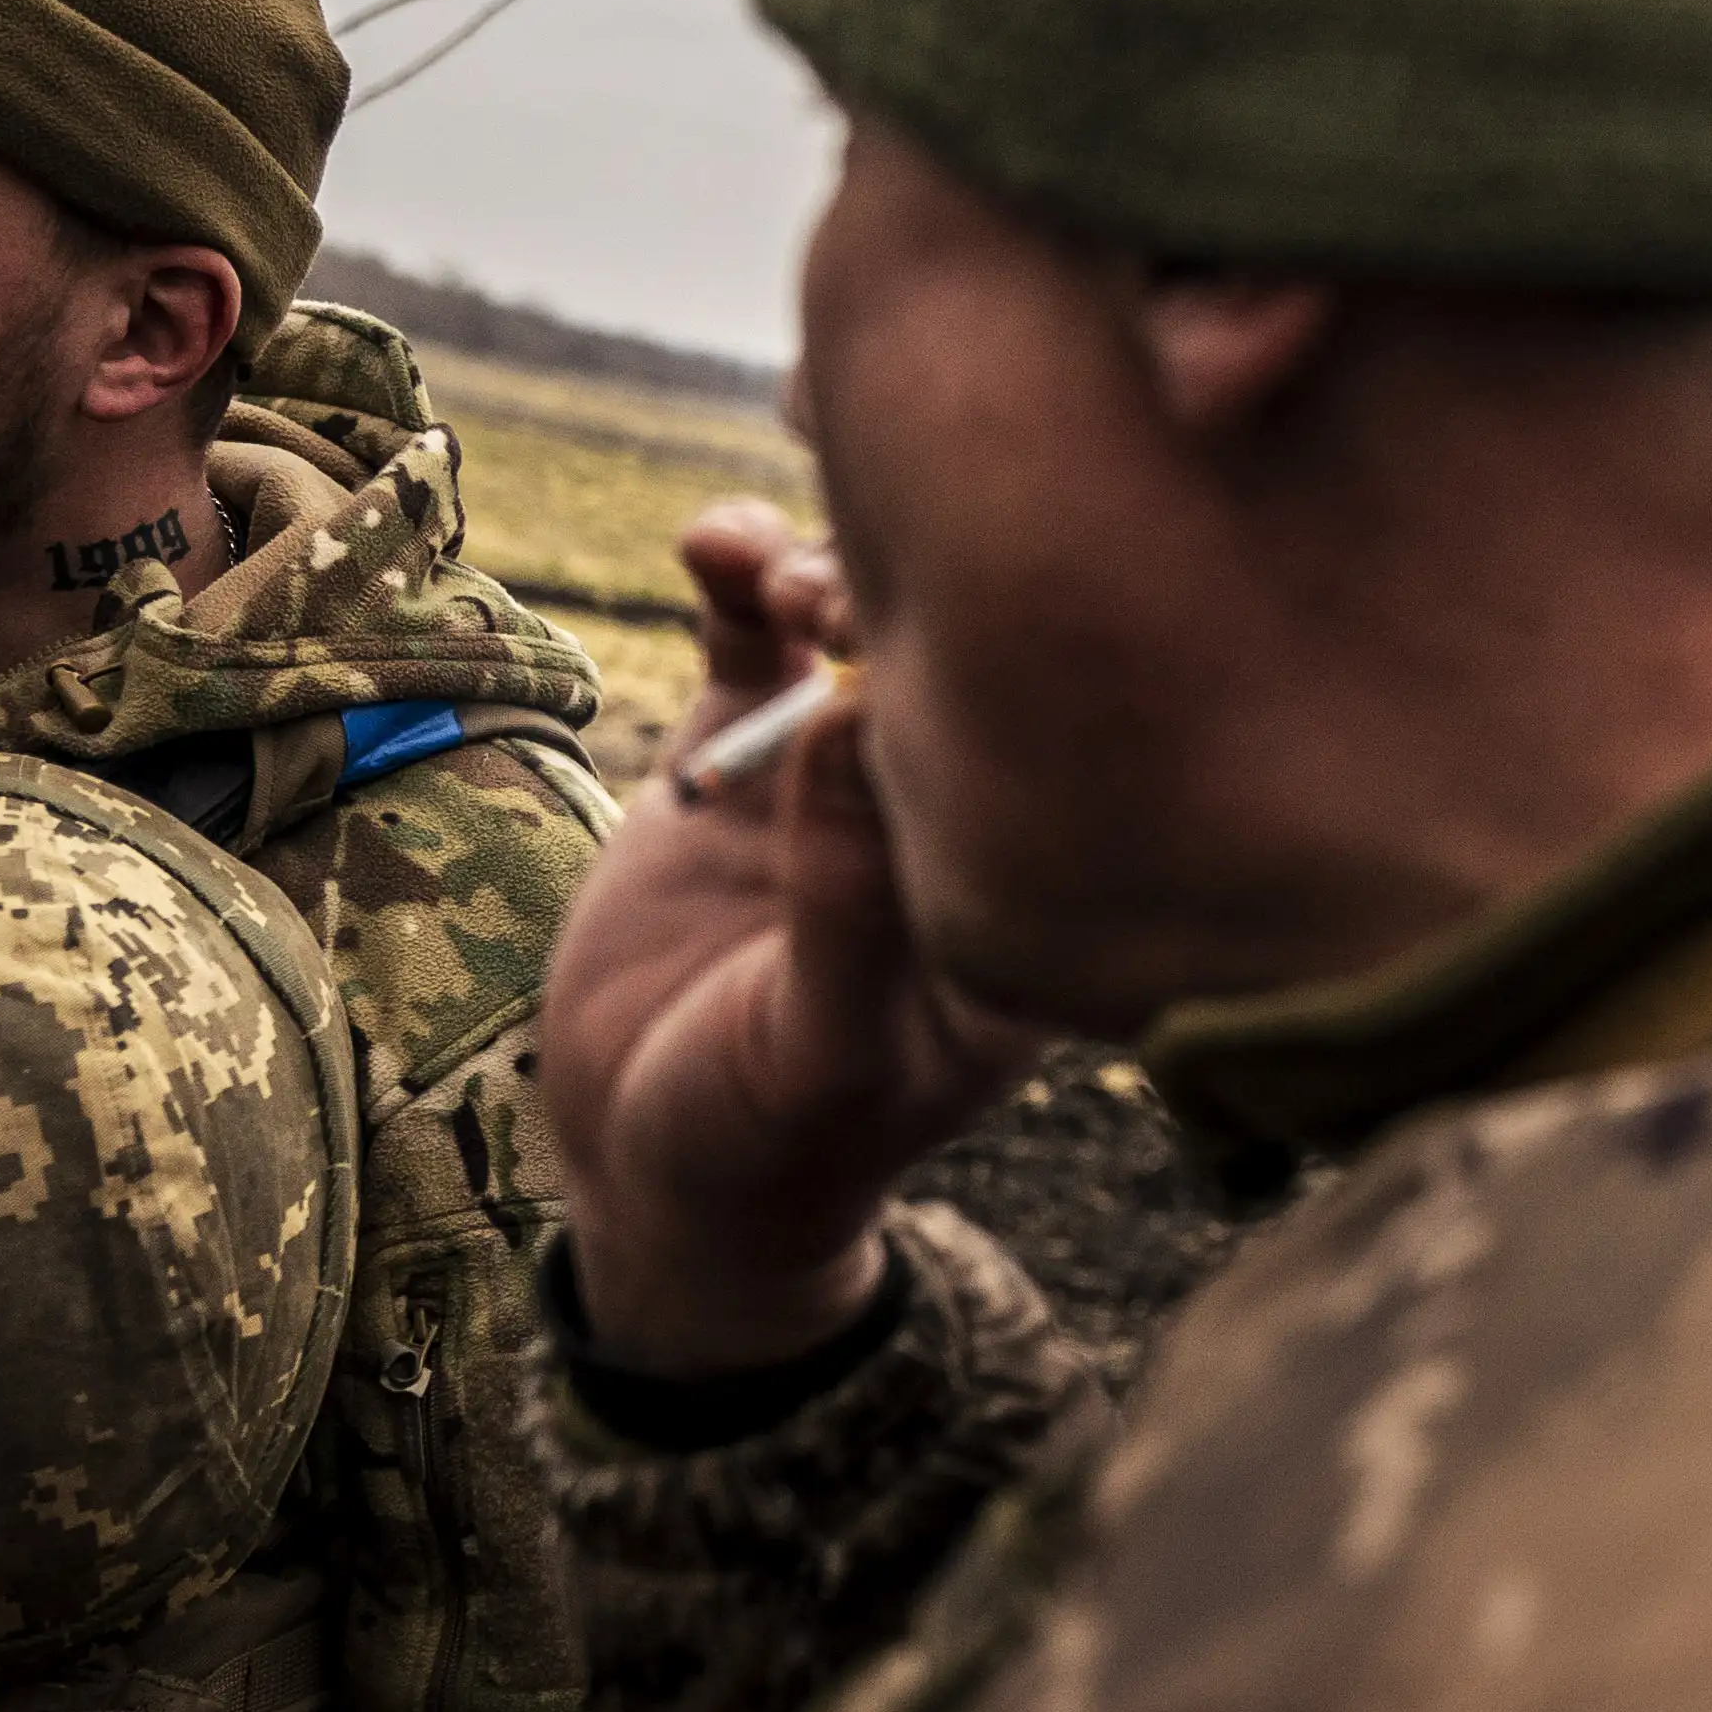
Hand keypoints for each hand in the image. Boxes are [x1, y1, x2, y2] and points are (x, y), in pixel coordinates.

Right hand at [541, 501, 1041, 1373]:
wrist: (651, 1169)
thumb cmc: (767, 1150)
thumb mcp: (815, 1055)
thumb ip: (845, 910)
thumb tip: (859, 711)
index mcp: (1026, 898)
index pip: (1059, 752)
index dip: (1014, 668)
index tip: (943, 622)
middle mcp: (952, 817)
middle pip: (968, 659)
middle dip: (911, 596)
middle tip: (836, 589)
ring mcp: (850, 771)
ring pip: (861, 623)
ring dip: (822, 569)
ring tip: (775, 575)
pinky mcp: (750, 751)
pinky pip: (758, 634)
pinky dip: (737, 574)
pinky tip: (710, 543)